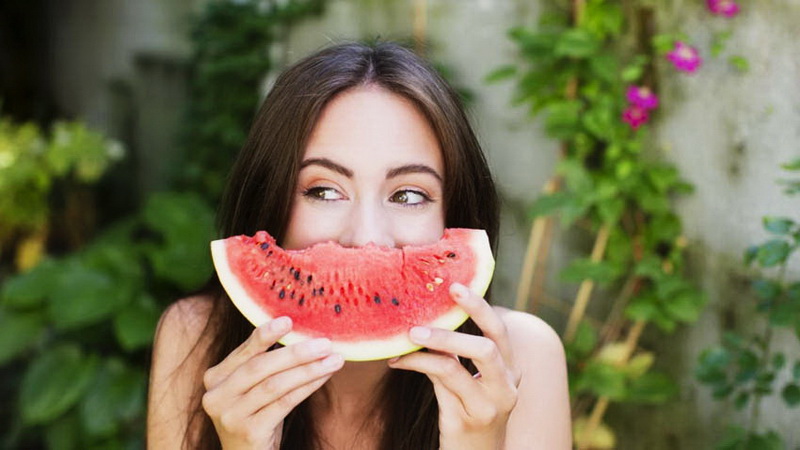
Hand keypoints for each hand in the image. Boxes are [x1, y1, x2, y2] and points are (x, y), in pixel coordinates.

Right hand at [201, 317, 344, 448]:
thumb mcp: (252, 388)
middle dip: (296, 353)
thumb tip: (300, 334)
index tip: (288, 320)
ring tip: (334, 359)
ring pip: (275, 385)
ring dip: (308, 370)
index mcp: (215, 378)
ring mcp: (230, 416)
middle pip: (261, 367)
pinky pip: (284, 403)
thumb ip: (263, 363)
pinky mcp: (248, 432)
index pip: (244, 352)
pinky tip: (324, 377)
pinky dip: (307, 387)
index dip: (265, 334)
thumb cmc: (256, 416)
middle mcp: (216, 396)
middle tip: (325, 343)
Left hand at [388, 283, 520, 449]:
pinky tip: (398, 361)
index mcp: (510, 372)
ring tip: (410, 332)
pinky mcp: (467, 420)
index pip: (500, 332)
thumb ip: (457, 357)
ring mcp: (488, 406)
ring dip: (436, 341)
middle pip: (490, 344)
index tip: (456, 285)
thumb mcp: (469, 385)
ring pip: (460, 364)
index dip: (480, 307)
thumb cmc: (468, 417)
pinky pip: (441, 382)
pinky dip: (418, 364)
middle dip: (470, 314)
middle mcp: (506, 387)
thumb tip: (426, 323)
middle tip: (447, 292)